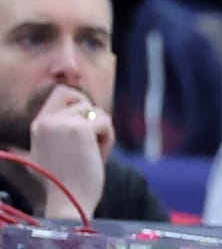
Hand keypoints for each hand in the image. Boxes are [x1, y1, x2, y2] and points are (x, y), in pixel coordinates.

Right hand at [30, 85, 110, 219]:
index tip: (88, 119)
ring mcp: (63, 123)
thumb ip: (56, 130)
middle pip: (85, 102)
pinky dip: (108, 139)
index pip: (61, 93)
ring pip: (98, 113)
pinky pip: (107, 123)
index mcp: (38, 125)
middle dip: (93, 120)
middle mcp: (46, 120)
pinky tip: (97, 157)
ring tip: (91, 155)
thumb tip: (74, 111)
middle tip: (91, 143)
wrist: (68, 202)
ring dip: (102, 132)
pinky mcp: (81, 129)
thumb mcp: (48, 152)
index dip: (80, 100)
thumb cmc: (64, 181)